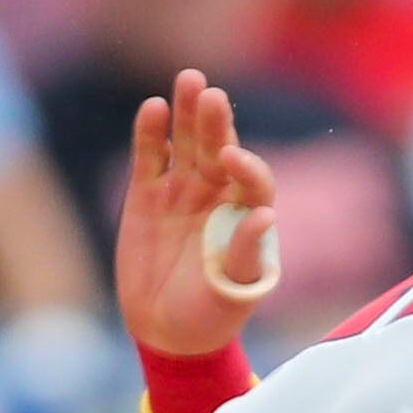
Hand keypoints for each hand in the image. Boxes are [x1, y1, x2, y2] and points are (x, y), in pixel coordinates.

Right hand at [115, 70, 277, 358]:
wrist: (168, 332)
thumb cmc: (212, 315)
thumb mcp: (234, 292)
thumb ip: (247, 253)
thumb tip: (265, 216)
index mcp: (249, 216)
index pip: (254, 181)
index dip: (247, 168)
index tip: (233, 161)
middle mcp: (220, 195)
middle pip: (220, 149)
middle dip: (217, 123)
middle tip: (211, 95)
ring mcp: (183, 190)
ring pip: (187, 142)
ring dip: (187, 113)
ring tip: (189, 80)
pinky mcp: (147, 194)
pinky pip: (151, 156)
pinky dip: (151, 133)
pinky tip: (152, 107)